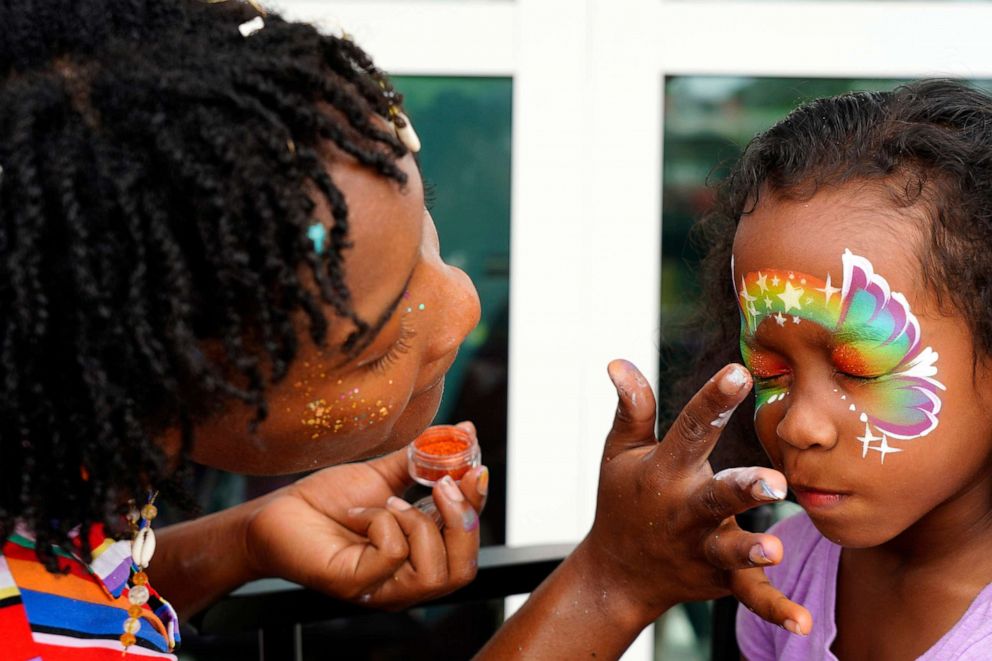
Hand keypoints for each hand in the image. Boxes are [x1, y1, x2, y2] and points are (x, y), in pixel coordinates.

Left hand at [242, 422, 487, 609]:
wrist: (277, 512)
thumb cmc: (330, 501)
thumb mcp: (386, 477)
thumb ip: (426, 462)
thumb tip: (464, 431)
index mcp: (420, 559)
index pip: (468, 546)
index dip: (477, 507)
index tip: (476, 468)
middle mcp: (406, 583)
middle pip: (463, 571)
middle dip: (462, 522)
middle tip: (443, 484)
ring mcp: (381, 590)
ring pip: (434, 572)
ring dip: (419, 524)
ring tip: (389, 503)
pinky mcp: (354, 585)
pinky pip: (392, 556)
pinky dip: (383, 523)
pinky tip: (360, 514)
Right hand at [578, 359, 811, 635]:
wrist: (618, 574)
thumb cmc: (624, 500)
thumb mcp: (620, 452)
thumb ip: (632, 408)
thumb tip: (619, 362)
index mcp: (665, 471)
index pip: (691, 430)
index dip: (713, 400)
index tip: (738, 372)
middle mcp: (685, 509)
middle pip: (716, 496)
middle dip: (744, 489)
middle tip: (773, 483)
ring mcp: (702, 547)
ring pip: (730, 550)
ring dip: (750, 551)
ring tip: (774, 551)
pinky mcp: (720, 578)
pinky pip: (749, 594)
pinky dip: (774, 610)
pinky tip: (802, 623)